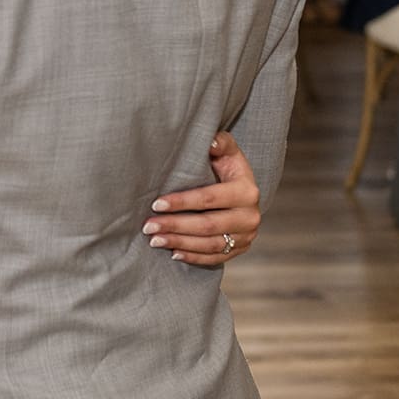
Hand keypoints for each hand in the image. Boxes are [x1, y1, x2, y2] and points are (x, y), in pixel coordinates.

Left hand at [142, 131, 260, 265]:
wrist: (244, 191)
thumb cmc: (227, 167)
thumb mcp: (228, 152)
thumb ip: (220, 142)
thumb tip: (210, 141)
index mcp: (247, 191)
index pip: (209, 198)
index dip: (182, 202)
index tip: (156, 204)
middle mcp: (250, 216)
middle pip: (208, 225)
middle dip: (175, 226)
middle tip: (148, 226)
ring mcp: (246, 236)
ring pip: (210, 245)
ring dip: (180, 243)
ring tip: (154, 240)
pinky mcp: (240, 249)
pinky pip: (215, 258)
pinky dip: (193, 257)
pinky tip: (173, 253)